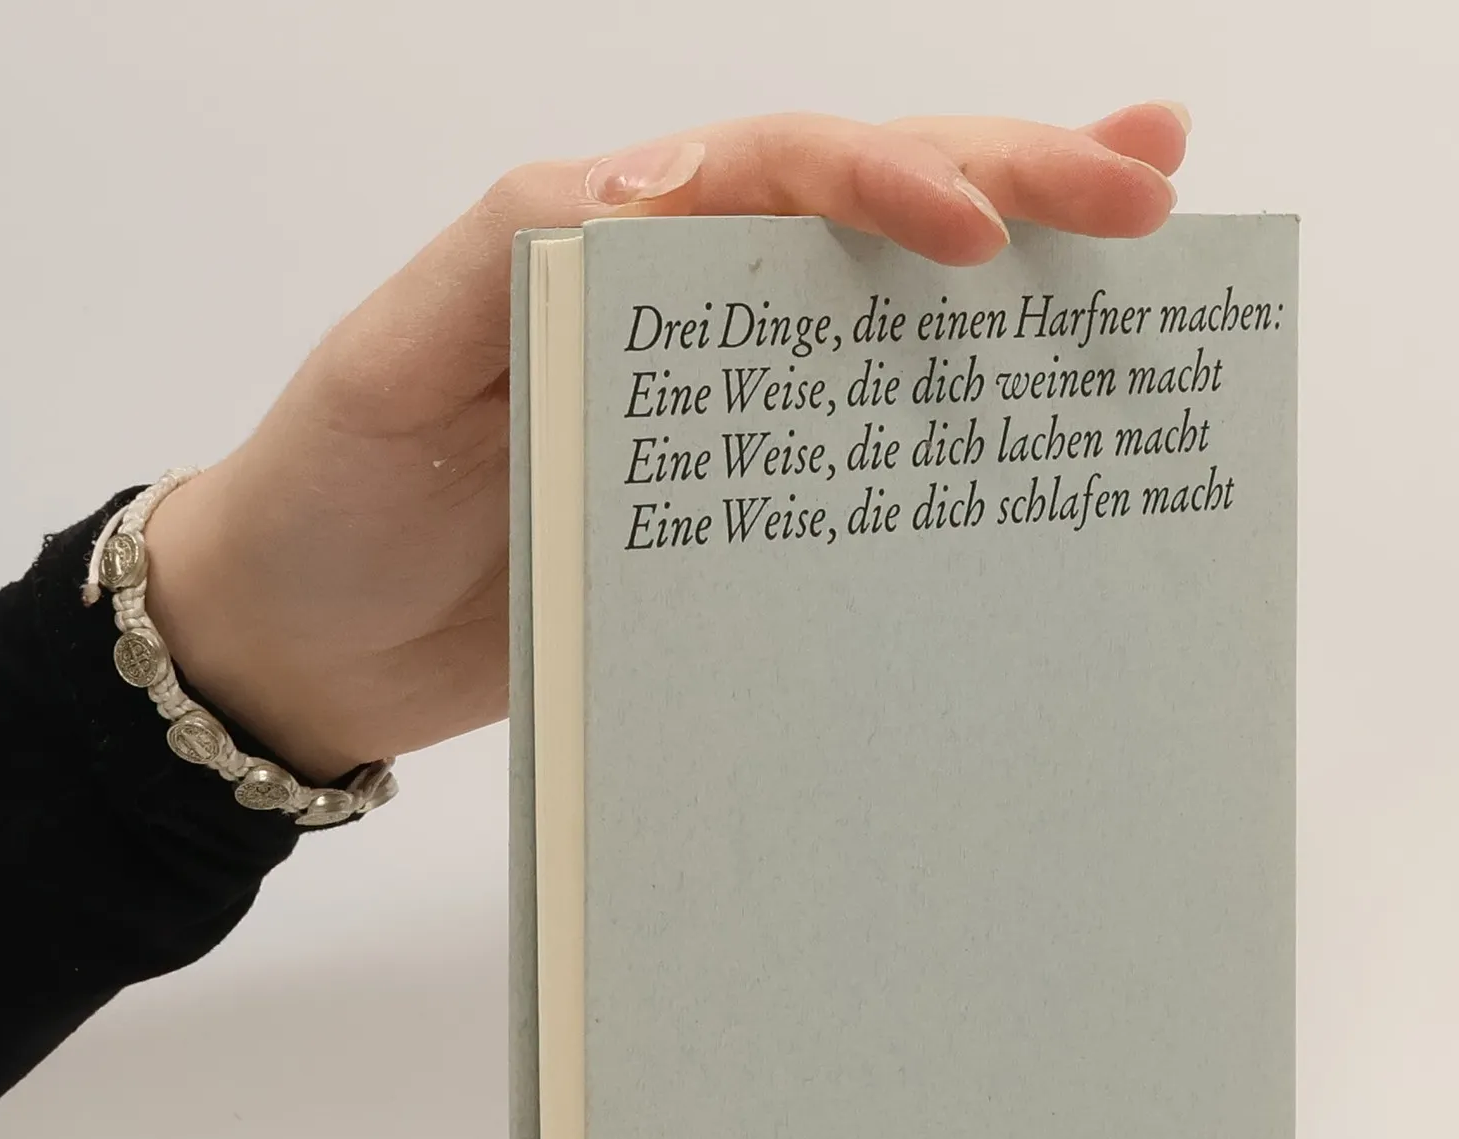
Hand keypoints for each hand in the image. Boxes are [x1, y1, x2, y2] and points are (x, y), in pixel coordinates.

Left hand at [142, 105, 1189, 783]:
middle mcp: (689, 307)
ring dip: (1020, 278)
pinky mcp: (734, 513)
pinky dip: (951, 425)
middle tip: (1150, 182)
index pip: (778, 169)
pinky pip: (855, 455)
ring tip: (1150, 238)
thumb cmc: (332, 497)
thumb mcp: (395, 363)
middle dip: (1015, 181)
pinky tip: (1039, 411)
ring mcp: (723, 414)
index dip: (888, 179)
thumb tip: (657, 188)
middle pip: (870, 212)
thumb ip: (514, 260)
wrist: (307, 649)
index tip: (983, 233)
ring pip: (887, 320)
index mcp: (613, 241)